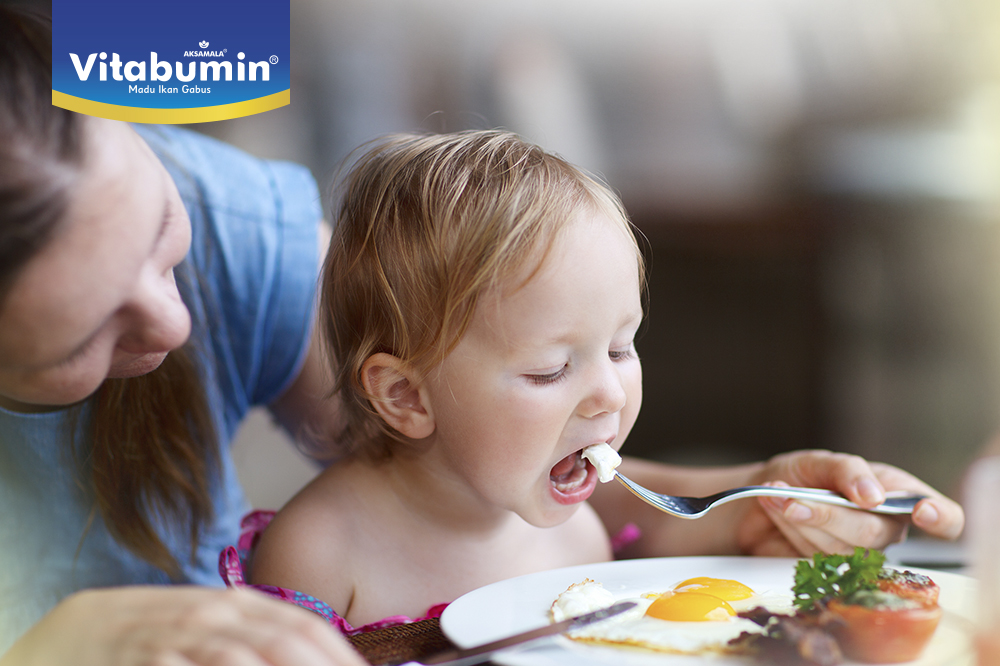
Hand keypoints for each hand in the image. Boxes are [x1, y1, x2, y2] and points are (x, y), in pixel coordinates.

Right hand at [2, 586, 366, 665]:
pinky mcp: (150, 659)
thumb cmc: (159, 635)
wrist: (80, 630)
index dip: (342, 658)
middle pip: (289, 644)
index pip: (307, 628)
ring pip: (246, 659)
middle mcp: (218, 615)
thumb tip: (319, 655)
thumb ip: (259, 641)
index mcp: (240, 604)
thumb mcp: (214, 627)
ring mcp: (182, 637)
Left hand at [735, 450, 963, 556]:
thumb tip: (874, 495)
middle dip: (828, 514)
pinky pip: (813, 557)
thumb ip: (848, 471)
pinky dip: (790, 529)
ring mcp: (858, 553)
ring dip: (802, 519)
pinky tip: (778, 510)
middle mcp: (884, 528)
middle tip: (795, 498)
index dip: (942, 518)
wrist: (761, 496)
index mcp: (897, 495)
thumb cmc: (800, 476)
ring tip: (780, 496)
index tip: (923, 512)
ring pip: (838, 548)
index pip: (945, 518)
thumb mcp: (821, 461)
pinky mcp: (829, 570)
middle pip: (872, 533)